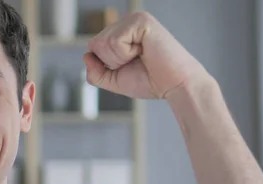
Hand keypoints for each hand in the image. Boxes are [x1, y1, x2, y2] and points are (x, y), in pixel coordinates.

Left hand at [84, 12, 208, 99]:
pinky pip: (114, 41)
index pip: (94, 47)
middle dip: (112, 62)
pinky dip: (125, 54)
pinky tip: (144, 52)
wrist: (176, 86)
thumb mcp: (115, 80)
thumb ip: (96, 73)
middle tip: (137, 62)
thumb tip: (86, 55)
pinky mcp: (141, 20)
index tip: (131, 65)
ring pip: (102, 43)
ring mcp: (134, 18)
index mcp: (122, 32)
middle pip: (95, 44)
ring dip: (119, 59)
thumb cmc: (151, 82)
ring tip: (142, 57)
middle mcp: (127, 21)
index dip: (106, 64)